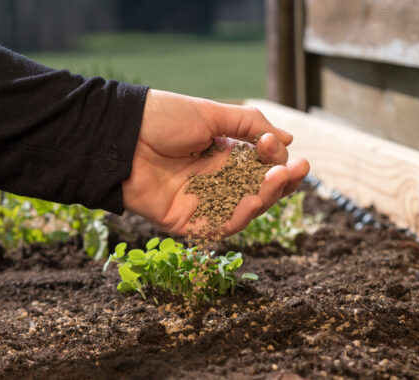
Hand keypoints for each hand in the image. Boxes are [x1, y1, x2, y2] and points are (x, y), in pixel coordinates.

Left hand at [122, 89, 308, 236]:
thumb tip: (290, 139)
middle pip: (258, 192)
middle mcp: (216, 181)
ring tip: (276, 180)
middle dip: (281, 182)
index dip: (277, 160)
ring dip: (265, 198)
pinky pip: (217, 228)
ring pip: (244, 211)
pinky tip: (252, 201)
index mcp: (224, 156)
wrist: (122, 134)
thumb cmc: (164, 119)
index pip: (262, 167)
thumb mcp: (212, 114)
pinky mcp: (185, 222)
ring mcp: (202, 203)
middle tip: (296, 170)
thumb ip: (251, 125)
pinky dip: (238, 218)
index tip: (277, 146)